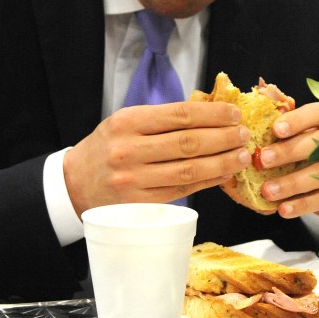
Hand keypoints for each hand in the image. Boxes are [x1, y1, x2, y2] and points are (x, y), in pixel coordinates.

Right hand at [64, 101, 249, 215]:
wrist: (76, 183)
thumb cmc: (107, 147)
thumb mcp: (125, 121)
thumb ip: (162, 118)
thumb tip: (211, 114)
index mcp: (127, 122)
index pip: (179, 115)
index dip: (212, 114)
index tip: (233, 114)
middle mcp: (129, 150)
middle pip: (188, 143)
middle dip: (223, 138)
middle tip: (243, 134)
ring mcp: (134, 180)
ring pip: (189, 170)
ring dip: (221, 162)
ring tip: (241, 155)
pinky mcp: (141, 203)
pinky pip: (183, 191)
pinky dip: (207, 181)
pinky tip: (223, 173)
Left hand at [254, 101, 318, 218]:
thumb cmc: (314, 145)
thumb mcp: (305, 129)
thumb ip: (287, 121)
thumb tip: (261, 113)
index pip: (317, 114)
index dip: (297, 121)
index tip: (275, 129)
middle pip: (318, 143)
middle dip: (289, 152)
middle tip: (263, 159)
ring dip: (292, 183)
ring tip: (267, 190)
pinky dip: (303, 205)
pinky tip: (283, 209)